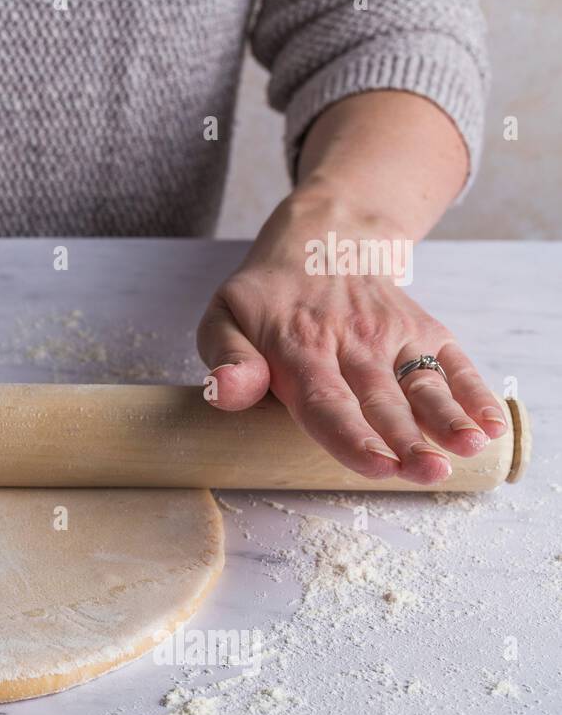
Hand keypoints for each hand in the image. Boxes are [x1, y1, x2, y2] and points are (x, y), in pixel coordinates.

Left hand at [196, 195, 506, 485]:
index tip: (376, 464)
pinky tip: (490, 425)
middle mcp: (351, 341)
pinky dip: (475, 391)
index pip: (326, 400)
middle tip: (426, 472)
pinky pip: (452, 361)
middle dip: (405, 439)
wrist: (321, 241)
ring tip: (468, 447)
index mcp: (299, 348)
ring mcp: (392, 334)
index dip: (350, 436)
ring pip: (422, 382)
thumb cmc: (265, 299)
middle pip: (380, 399)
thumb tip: (224, 392)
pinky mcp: (422, 329)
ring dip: (447, 417)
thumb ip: (225, 360)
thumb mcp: (223, 319)